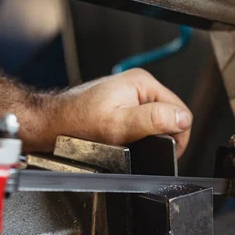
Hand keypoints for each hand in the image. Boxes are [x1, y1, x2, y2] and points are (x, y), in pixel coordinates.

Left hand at [30, 69, 192, 156]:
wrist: (51, 125)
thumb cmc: (77, 123)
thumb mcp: (119, 124)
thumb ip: (154, 120)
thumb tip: (182, 119)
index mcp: (143, 83)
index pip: (180, 111)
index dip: (177, 135)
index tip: (167, 151)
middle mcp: (138, 86)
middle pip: (169, 116)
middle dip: (161, 136)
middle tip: (143, 148)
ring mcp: (130, 96)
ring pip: (156, 121)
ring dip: (149, 137)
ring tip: (132, 144)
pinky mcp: (122, 106)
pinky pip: (142, 123)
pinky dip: (137, 135)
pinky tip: (125, 140)